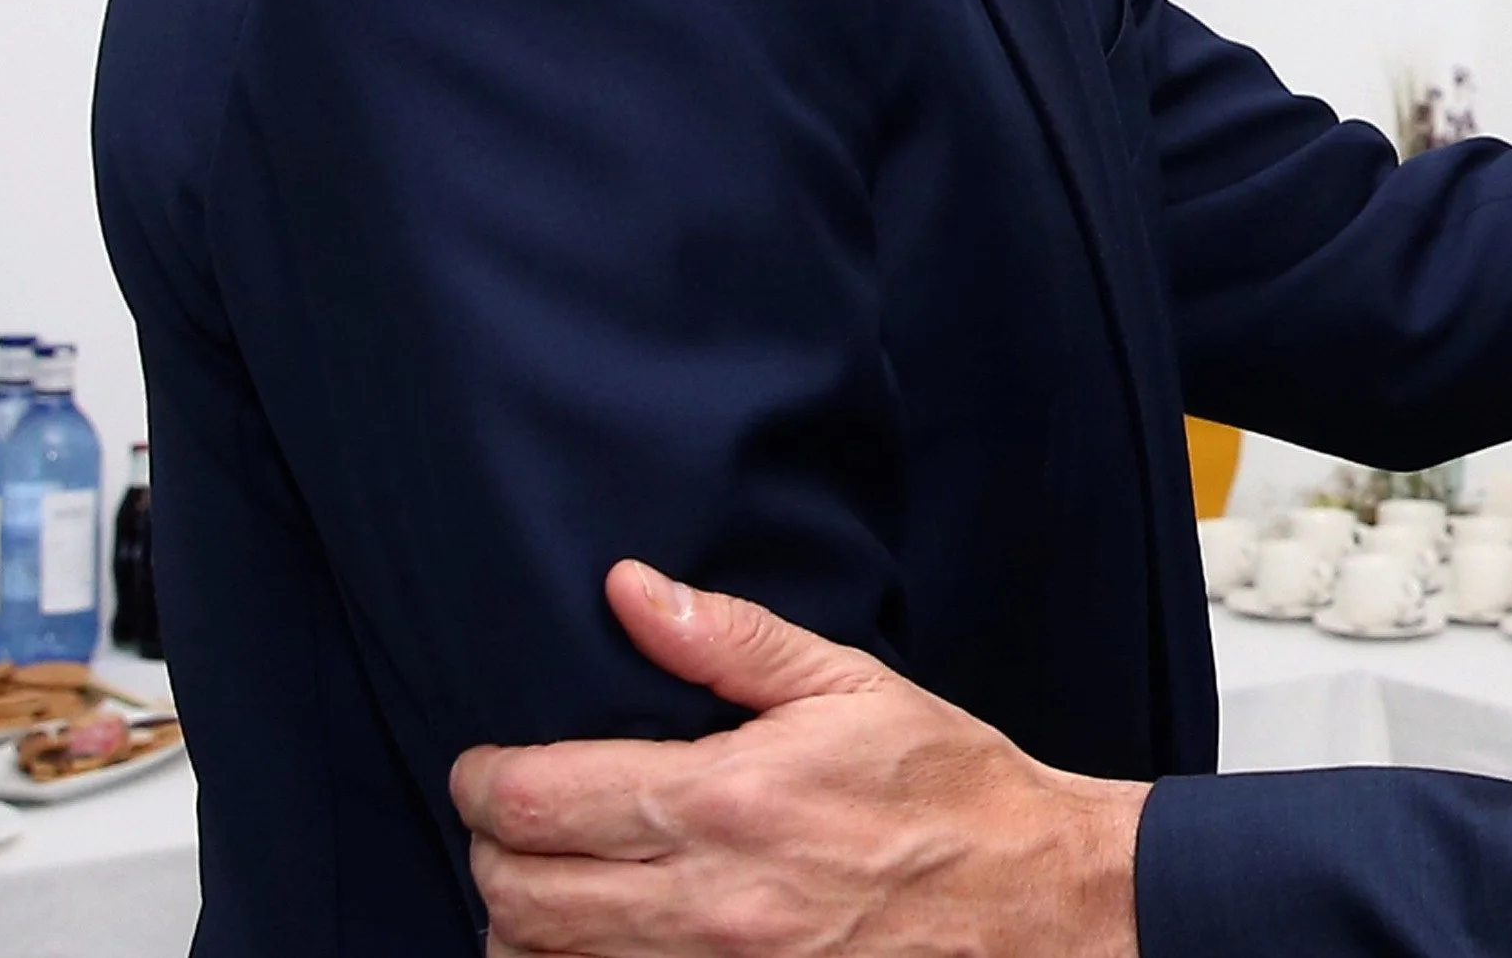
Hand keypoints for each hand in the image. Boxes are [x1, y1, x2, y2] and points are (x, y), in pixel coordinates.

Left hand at [452, 562, 1142, 957]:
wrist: (1031, 897)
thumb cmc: (947, 787)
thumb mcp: (848, 685)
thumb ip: (726, 639)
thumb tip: (628, 589)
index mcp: (726, 801)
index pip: (533, 801)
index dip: (480, 780)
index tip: (485, 765)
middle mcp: (706, 901)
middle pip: (515, 893)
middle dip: (488, 850)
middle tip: (508, 818)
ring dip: (520, 921)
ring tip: (544, 878)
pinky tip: (590, 936)